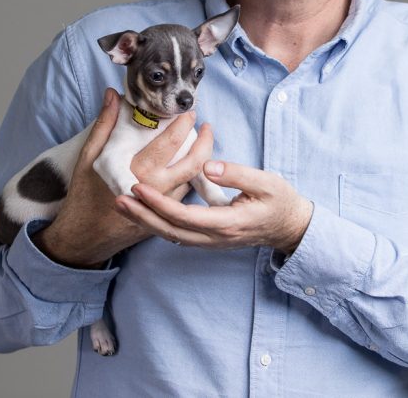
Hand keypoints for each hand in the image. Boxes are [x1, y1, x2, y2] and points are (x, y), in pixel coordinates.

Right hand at [34, 88, 214, 267]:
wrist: (85, 236)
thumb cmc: (84, 195)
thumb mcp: (88, 157)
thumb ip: (103, 125)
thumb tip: (113, 94)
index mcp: (136, 171)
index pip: (169, 143)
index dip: (183, 125)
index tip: (189, 112)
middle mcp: (155, 189)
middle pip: (192, 162)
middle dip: (204, 141)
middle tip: (207, 126)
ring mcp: (163, 206)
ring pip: (193, 180)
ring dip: (203, 159)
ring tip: (204, 141)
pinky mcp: (165, 217)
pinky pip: (185, 194)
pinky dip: (192, 178)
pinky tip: (192, 165)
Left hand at [113, 160, 313, 253]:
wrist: (290, 226)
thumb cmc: (280, 201)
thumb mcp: (266, 182)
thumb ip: (237, 174)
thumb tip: (208, 165)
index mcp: (227, 223)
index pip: (185, 216)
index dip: (159, 203)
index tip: (138, 187)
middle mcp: (215, 238)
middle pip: (171, 231)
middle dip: (142, 216)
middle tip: (117, 199)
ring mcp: (211, 241)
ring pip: (171, 235)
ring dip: (146, 221)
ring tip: (123, 204)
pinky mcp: (209, 238)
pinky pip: (178, 234)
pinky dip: (158, 223)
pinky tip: (144, 212)